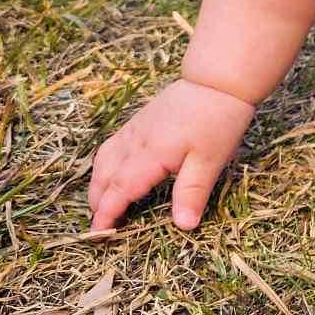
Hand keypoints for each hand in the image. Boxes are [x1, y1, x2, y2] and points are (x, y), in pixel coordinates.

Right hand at [88, 78, 253, 231]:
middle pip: (104, 176)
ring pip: (103, 160)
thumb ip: (192, 193)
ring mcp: (134, 129)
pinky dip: (104, 165)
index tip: (98, 234)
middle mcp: (135, 141)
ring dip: (98, 184)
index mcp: (151, 154)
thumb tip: (183, 226)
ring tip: (102, 204)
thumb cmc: (217, 120)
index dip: (107, 213)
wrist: (217, 80)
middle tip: (101, 226)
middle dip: (97, 202)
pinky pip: (111, 146)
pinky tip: (113, 173)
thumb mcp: (210, 161)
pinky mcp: (139, 121)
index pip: (120, 189)